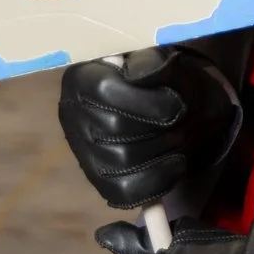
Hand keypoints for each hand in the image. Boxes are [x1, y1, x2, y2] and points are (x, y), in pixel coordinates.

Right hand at [59, 47, 238, 209]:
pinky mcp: (100, 182)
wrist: (177, 113)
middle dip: (159, 126)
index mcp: (82, 77)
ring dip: (163, 149)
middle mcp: (72, 114)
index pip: (104, 90)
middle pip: (115, 127)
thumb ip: (153, 64)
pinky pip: (125, 191)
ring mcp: (83, 151)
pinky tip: (174, 163)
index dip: (146, 100)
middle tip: (181, 121)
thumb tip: (139, 76)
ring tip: (177, 138)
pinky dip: (159, 179)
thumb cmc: (165, 83)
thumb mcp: (165, 63)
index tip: (176, 103)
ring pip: (122, 160)